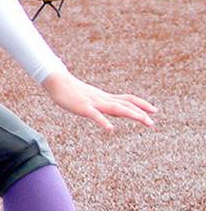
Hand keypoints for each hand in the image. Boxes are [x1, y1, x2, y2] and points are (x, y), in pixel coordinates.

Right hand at [41, 70, 157, 130]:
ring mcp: (93, 102)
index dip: (141, 104)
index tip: (154, 110)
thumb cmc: (70, 90)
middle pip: (125, 104)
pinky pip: (95, 115)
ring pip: (116, 108)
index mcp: (104, 97)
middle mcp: (102, 99)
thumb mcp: (88, 96)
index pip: (127, 99)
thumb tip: (107, 108)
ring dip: (131, 113)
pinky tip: (110, 129)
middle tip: (153, 123)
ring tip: (143, 120)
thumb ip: (99, 102)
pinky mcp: (83, 107)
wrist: (56, 81)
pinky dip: (103, 121)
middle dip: (140, 113)